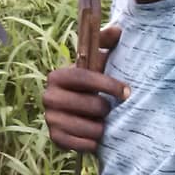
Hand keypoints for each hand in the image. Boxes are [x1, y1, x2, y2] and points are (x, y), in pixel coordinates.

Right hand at [42, 25, 128, 152]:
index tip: (126, 92)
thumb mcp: (98, 62)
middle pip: (90, 104)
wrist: (81, 112)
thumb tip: (117, 30)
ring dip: (101, 126)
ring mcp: (50, 118)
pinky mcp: (55, 138)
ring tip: (102, 122)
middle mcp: (48, 96)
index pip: (84, 77)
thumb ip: (105, 43)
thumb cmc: (93, 84)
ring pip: (88, 127)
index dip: (107, 84)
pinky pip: (79, 144)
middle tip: (108, 108)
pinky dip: (92, 142)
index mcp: (57, 75)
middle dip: (105, 108)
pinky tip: (95, 137)